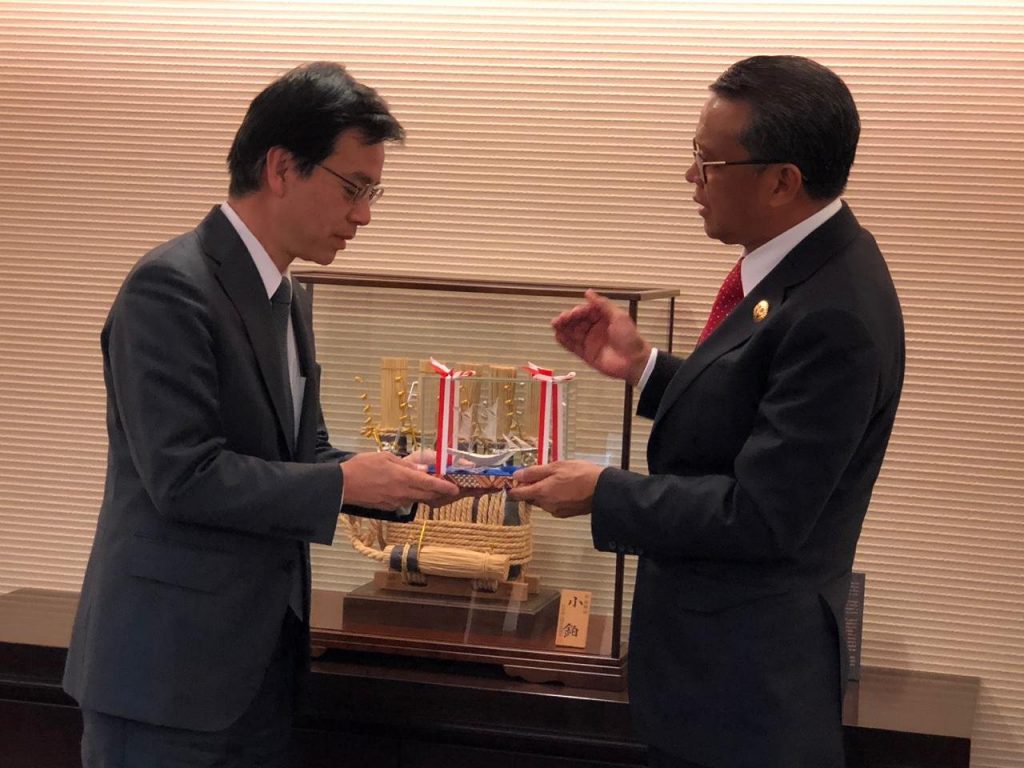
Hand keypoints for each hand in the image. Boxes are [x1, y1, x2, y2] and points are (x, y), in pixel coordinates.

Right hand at [340, 452, 458, 509]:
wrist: (342, 486)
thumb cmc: (362, 467)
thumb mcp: (385, 457)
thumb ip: (406, 464)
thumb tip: (422, 469)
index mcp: (404, 478)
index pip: (431, 484)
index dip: (446, 487)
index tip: (456, 488)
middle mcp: (403, 492)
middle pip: (428, 495)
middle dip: (441, 493)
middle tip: (450, 489)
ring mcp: (396, 502)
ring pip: (417, 498)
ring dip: (426, 494)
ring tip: (430, 486)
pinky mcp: (388, 507)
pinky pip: (405, 502)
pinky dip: (411, 496)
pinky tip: (408, 489)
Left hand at [508, 460, 602, 517]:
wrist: (603, 490)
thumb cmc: (579, 474)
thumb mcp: (556, 467)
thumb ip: (534, 472)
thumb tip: (516, 476)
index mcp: (541, 492)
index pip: (518, 495)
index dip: (514, 488)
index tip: (515, 480)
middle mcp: (546, 505)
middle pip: (530, 498)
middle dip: (532, 488)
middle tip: (542, 474)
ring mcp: (556, 511)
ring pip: (542, 502)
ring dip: (544, 493)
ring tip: (558, 480)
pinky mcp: (566, 514)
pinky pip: (553, 506)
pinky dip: (555, 498)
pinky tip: (565, 489)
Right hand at [552, 289, 651, 385]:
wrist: (634, 361)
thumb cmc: (628, 337)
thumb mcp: (618, 316)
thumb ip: (603, 304)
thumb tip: (588, 292)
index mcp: (602, 318)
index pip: (585, 311)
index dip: (577, 311)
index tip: (572, 313)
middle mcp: (594, 328)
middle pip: (576, 322)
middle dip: (567, 319)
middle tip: (558, 320)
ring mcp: (589, 342)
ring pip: (572, 333)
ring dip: (563, 329)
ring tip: (554, 326)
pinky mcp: (586, 354)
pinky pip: (572, 346)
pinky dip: (564, 341)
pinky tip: (557, 336)